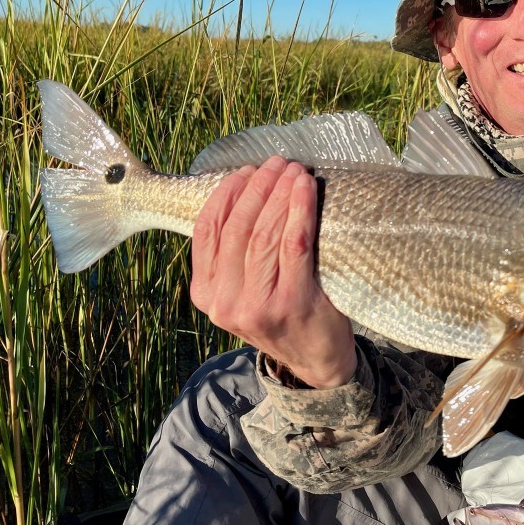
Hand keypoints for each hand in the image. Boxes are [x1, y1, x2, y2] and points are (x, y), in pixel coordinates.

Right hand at [190, 156, 355, 387]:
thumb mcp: (243, 291)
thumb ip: (234, 256)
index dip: (226, 195)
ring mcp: (257, 305)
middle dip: (257, 188)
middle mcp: (225, 302)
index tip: (244, 172)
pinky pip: (294, 245)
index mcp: (206, 294)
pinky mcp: (292, 302)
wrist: (317, 361)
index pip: (207, 233)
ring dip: (279, 195)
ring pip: (264, 235)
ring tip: (292, 170)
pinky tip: (306, 190)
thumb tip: (245, 192)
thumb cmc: (283, 314)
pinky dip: (299, 211)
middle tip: (275, 163)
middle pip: (237, 229)